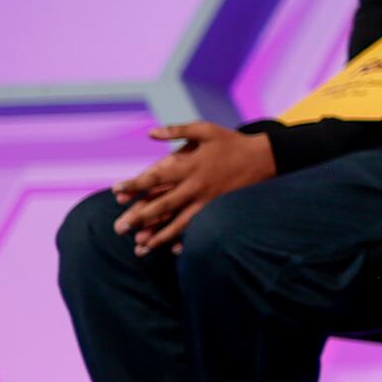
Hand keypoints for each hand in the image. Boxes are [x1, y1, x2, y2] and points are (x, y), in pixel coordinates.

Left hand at [111, 121, 276, 254]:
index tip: (115, 192)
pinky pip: (199, 227)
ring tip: (139, 248)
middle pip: (163, 204)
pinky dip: (185, 240)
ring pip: (179, 222)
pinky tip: (171, 251)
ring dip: (158, 236)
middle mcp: (196, 185)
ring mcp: (208, 200)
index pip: (156, 176)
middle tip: (118, 229)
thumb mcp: (206, 130)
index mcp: (190, 164)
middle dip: (139, 217)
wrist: (265, 157)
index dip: (135, 184)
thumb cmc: (232, 142)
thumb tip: (150, 133)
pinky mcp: (219, 209)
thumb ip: (177, 130)